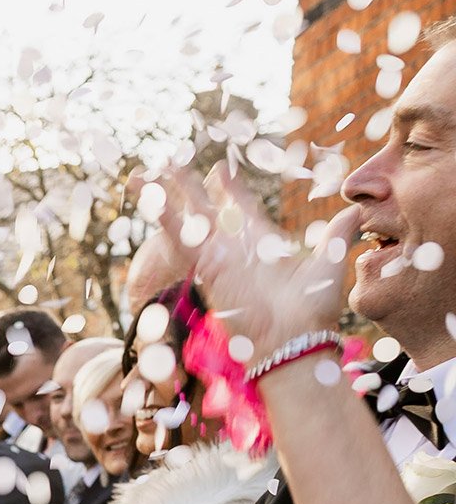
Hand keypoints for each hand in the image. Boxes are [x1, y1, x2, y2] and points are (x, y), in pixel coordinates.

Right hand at [150, 165, 361, 354]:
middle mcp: (235, 249)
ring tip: (144, 174)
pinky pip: (181, 239)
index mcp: (263, 244)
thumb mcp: (331, 260)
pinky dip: (166, 219)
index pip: (242, 208)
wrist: (294, 339)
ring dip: (164, 196)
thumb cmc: (314, 309)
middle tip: (171, 164)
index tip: (221, 170)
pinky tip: (150, 199)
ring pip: (185, 219)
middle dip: (187, 186)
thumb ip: (338, 232)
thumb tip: (358, 210)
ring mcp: (217, 257)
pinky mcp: (207, 267)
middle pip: (205, 209)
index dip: (231, 189)